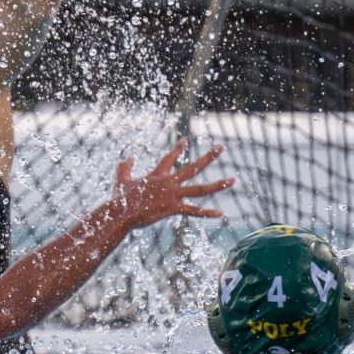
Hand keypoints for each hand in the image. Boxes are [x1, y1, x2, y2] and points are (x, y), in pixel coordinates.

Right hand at [103, 140, 230, 228]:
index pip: (170, 158)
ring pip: (200, 189)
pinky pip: (193, 211)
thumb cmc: (119, 198)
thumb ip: (125, 166)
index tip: (185, 140)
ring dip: (218, 185)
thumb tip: (129, 156)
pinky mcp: (172, 208)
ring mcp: (172, 195)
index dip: (178, 149)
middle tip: (221, 147)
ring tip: (233, 179)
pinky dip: (207, 213)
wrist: (121, 212)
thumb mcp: (121, 179)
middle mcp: (168, 182)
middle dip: (208, 157)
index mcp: (157, 176)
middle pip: (193, 168)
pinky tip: (221, 214)